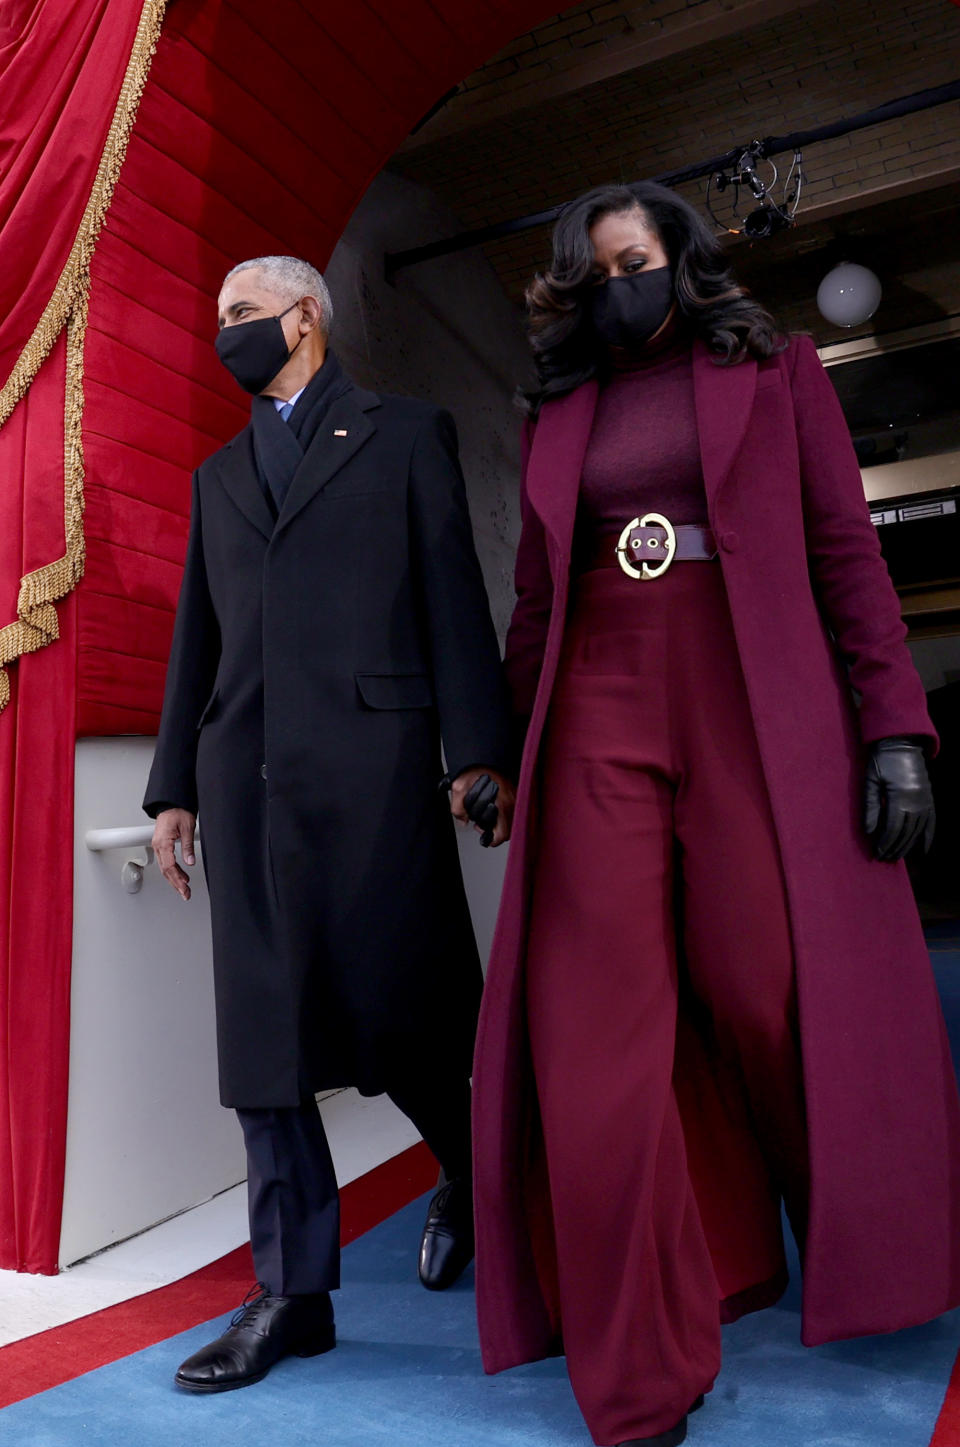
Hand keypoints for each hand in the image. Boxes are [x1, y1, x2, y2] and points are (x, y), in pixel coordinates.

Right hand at [151, 808, 197, 899]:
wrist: (172, 804)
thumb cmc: (178, 812)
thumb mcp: (188, 828)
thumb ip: (188, 846)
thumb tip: (190, 862)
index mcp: (163, 842)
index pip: (169, 866)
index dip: (177, 879)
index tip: (184, 888)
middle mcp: (158, 846)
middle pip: (166, 870)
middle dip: (176, 884)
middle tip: (185, 894)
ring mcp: (159, 846)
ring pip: (165, 868)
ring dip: (174, 880)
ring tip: (184, 889)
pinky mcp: (162, 846)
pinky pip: (166, 862)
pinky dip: (173, 871)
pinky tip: (181, 877)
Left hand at [449, 768, 515, 846]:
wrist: (486, 753)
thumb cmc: (476, 766)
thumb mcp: (459, 787)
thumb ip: (458, 808)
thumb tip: (464, 821)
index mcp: (502, 803)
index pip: (503, 834)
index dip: (492, 838)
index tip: (483, 833)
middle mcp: (513, 802)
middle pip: (508, 829)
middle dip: (492, 828)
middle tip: (480, 822)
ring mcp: (517, 797)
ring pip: (511, 820)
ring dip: (498, 821)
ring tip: (485, 812)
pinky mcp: (517, 792)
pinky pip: (513, 809)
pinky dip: (503, 812)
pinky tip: (492, 805)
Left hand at [864, 738, 934, 861]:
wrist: (901, 743)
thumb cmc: (881, 761)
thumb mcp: (870, 781)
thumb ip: (870, 807)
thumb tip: (869, 831)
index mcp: (900, 796)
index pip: (893, 828)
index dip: (885, 842)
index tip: (877, 853)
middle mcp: (916, 801)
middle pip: (906, 832)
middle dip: (894, 847)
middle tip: (884, 858)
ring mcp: (925, 800)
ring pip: (918, 830)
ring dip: (907, 845)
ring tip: (896, 856)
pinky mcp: (929, 798)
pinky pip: (931, 821)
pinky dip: (927, 836)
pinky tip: (923, 850)